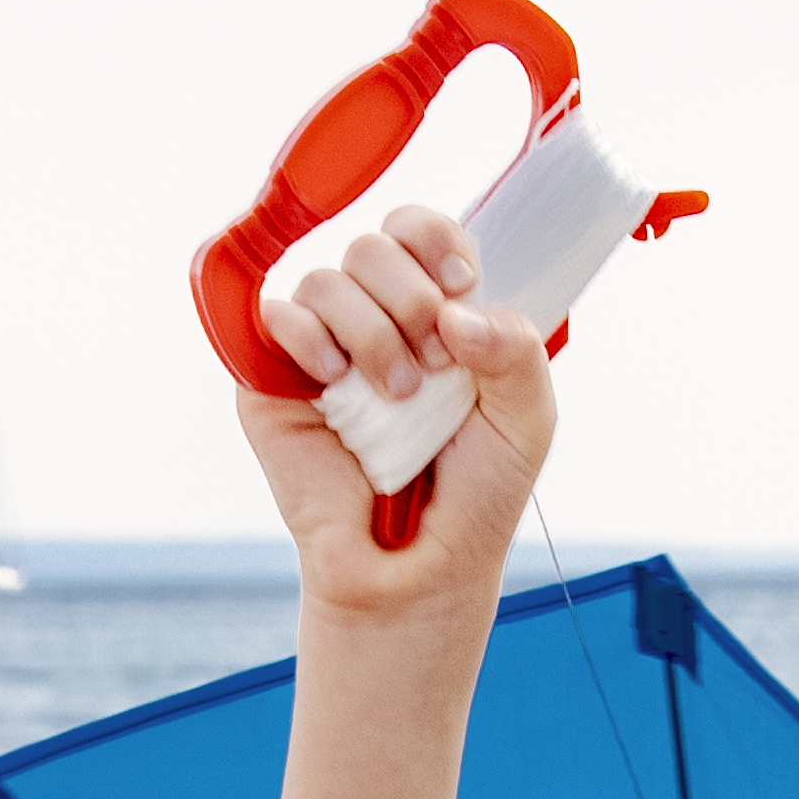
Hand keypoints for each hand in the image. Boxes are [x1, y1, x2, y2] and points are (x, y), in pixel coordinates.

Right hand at [230, 198, 553, 618]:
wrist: (415, 567)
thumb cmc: (473, 495)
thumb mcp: (526, 419)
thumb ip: (518, 351)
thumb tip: (459, 313)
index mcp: (435, 311)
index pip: (420, 230)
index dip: (436, 240)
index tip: (462, 287)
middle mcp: (376, 318)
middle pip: (373, 245)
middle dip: (410, 297)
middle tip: (435, 365)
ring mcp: (322, 345)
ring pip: (328, 279)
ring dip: (372, 333)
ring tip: (397, 396)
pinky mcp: (272, 377)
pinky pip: (277, 315)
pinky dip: (311, 338)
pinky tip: (337, 380)